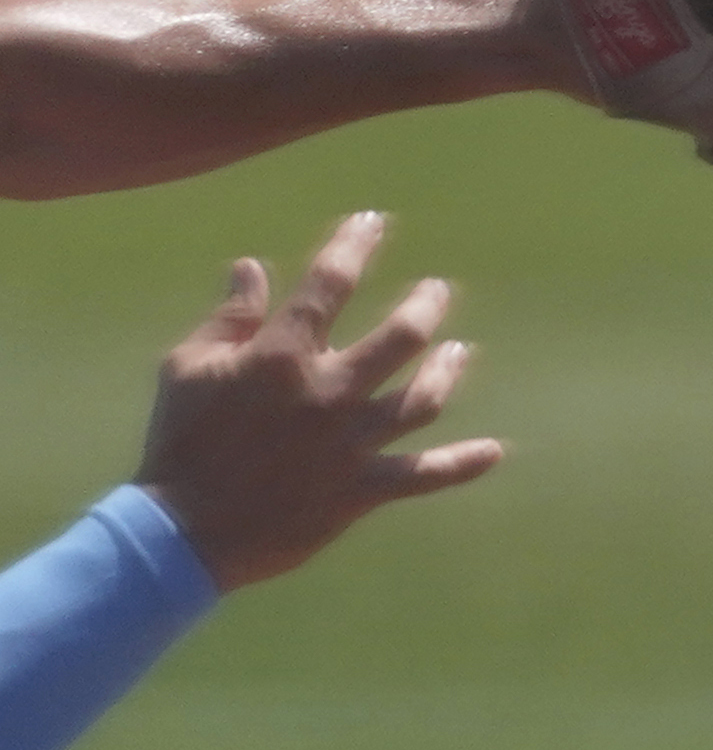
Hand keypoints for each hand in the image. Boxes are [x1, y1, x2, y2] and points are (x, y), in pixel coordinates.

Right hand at [137, 212, 497, 588]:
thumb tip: (252, 266)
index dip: (355, 246)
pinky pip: (426, 475)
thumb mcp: (188, 366)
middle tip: (438, 291)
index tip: (374, 222)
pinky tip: (494, 452)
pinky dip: (463, 464)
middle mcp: (328, 393)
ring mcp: (352, 443)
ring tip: (460, 350)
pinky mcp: (363, 490)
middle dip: (426, 307)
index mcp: (281, 356)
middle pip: (400, 339)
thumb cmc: (180, 440)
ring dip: (448, 372)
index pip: (329, 285)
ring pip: (423, 400)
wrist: (186, 528)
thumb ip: (230, 317)